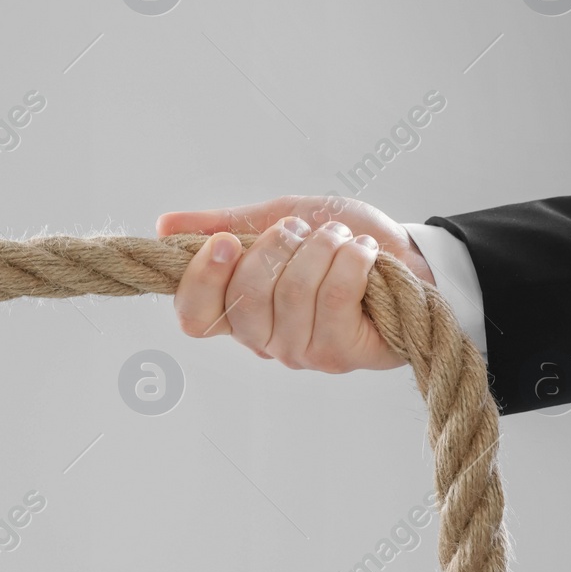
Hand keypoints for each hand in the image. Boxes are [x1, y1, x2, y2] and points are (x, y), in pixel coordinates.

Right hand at [155, 195, 435, 372]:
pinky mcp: (344, 353)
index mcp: (238, 309)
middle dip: (275, 249)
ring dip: (321, 248)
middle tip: (301, 229)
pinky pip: (333, 299)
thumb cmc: (337, 238)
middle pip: (243, 303)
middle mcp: (265, 340)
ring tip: (340, 237)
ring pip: (292, 295)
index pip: (194, 317)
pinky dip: (350, 261)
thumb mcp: (275, 218)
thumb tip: (164, 224)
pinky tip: (363, 253)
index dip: (201, 281)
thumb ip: (223, 223)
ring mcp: (304, 352)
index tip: (226, 241)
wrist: (406, 253)